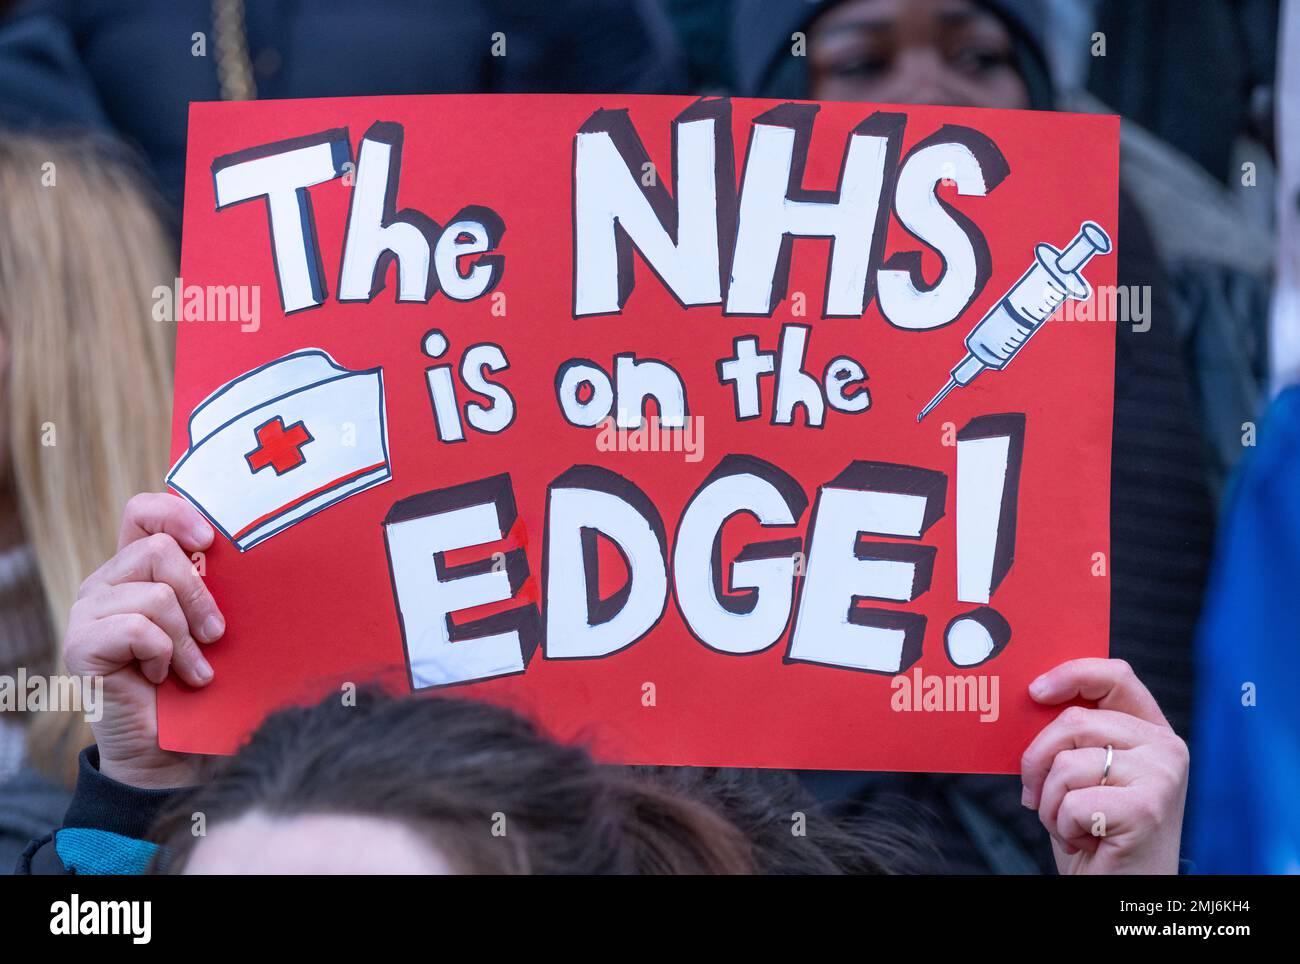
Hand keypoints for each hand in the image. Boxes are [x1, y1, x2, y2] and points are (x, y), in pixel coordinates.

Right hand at [64, 493, 224, 788]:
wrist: (173, 751)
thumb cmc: (203, 685)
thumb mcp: (214, 626)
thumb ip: (219, 589)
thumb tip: (269, 554)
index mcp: (136, 570)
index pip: (143, 512)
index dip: (175, 513)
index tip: (210, 540)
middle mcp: (106, 583)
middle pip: (157, 550)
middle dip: (199, 594)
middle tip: (215, 635)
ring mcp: (89, 612)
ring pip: (155, 593)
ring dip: (185, 636)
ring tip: (193, 669)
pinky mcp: (82, 645)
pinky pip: (137, 627)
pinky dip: (163, 653)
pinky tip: (165, 676)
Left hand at [1021, 658, 1187, 874]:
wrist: (1122, 891)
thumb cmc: (1095, 831)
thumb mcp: (1084, 773)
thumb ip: (1072, 736)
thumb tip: (1027, 700)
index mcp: (1151, 731)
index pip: (1114, 675)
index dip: (1071, 674)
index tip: (1035, 692)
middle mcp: (1166, 748)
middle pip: (1073, 720)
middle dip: (1037, 761)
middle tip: (1037, 795)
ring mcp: (1161, 777)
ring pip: (1066, 764)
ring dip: (1049, 803)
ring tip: (1069, 824)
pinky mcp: (1147, 809)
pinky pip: (1071, 802)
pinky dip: (1061, 826)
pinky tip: (1084, 840)